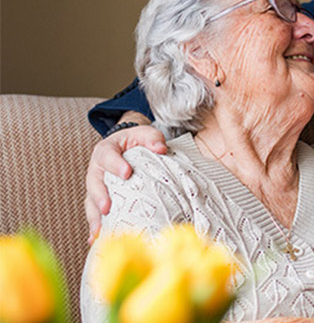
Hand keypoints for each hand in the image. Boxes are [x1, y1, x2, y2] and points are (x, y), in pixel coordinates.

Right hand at [84, 113, 165, 243]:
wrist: (127, 148)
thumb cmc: (136, 141)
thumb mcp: (144, 134)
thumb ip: (152, 138)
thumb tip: (161, 148)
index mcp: (106, 150)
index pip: (107, 156)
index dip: (115, 165)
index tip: (127, 173)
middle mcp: (97, 169)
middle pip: (94, 183)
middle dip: (100, 196)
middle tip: (108, 207)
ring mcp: (96, 186)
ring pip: (91, 201)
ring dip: (94, 216)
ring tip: (100, 230)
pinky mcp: (100, 199)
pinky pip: (94, 213)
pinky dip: (95, 226)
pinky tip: (95, 239)